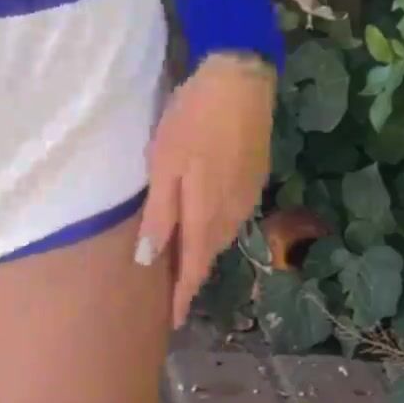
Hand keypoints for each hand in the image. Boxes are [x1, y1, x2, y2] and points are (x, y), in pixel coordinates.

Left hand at [138, 56, 275, 329]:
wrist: (242, 80)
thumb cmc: (193, 120)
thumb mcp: (165, 164)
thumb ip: (159, 215)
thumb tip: (147, 262)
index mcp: (206, 216)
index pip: (193, 270)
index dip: (181, 297)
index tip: (171, 322)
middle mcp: (232, 215)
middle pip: (209, 256)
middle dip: (191, 277)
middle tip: (172, 294)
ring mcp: (247, 195)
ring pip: (222, 235)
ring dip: (204, 252)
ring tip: (185, 263)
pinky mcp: (256, 176)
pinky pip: (232, 215)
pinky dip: (216, 227)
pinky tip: (206, 221)